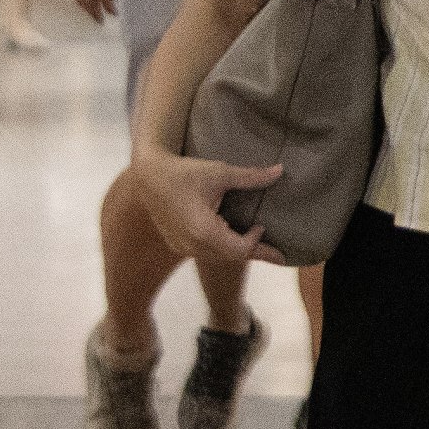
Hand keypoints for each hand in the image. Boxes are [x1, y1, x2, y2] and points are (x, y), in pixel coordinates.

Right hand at [132, 145, 283, 263]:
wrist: (147, 176)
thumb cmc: (183, 172)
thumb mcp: (219, 173)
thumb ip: (251, 177)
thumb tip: (280, 171)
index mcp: (204, 230)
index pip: (240, 249)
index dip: (256, 242)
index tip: (262, 226)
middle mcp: (192, 245)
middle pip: (231, 256)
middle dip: (254, 253)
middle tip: (276, 256)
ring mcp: (182, 247)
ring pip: (217, 257)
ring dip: (236, 251)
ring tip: (255, 245)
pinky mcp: (176, 245)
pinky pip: (204, 253)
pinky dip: (220, 249)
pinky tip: (229, 240)